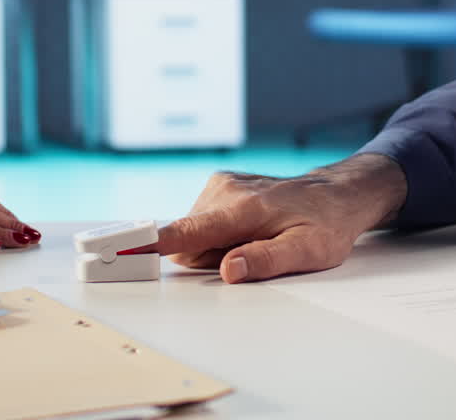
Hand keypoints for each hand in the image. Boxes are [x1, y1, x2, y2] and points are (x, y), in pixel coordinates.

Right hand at [145, 154, 407, 283]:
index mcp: (244, 208)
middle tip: (252, 255)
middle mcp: (225, 191)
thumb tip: (228, 270)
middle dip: (210, 258)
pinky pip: (201, 223)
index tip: (118, 249)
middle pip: (189, 242)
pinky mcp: (218, 186)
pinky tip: (246, 230)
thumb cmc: (326, 225)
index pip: (186, 231)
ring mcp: (220, 186)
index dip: (150, 243)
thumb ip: (266, 261)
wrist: (337, 193)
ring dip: (216, 247)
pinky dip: (217, 234)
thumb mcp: (309, 252)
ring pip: (194, 234)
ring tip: (255, 240)